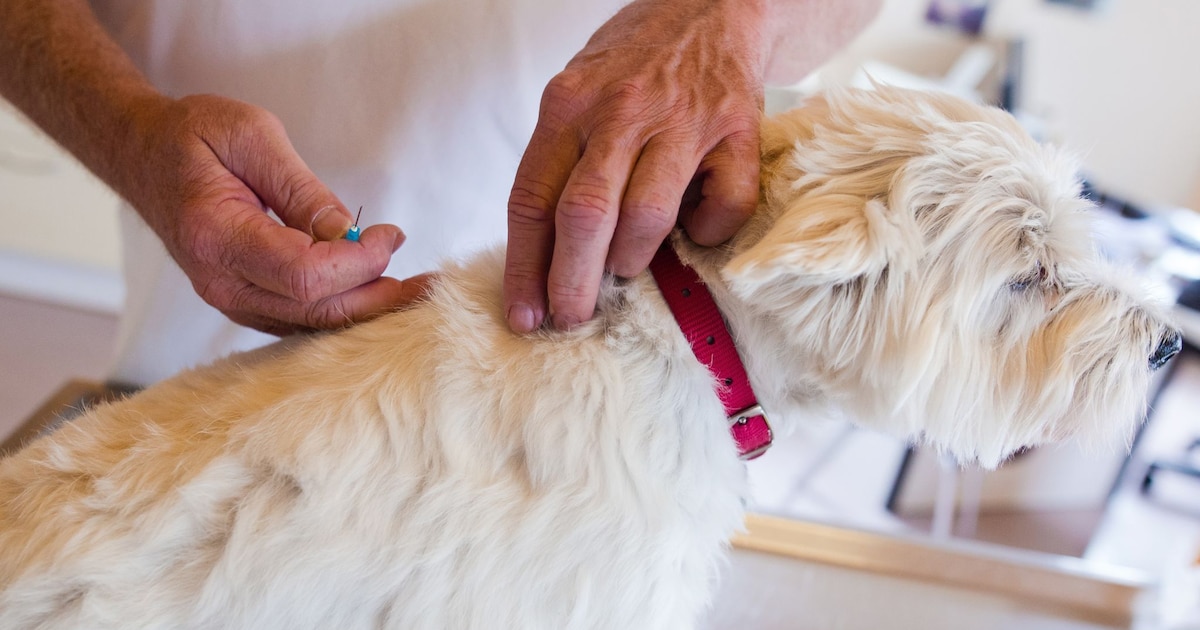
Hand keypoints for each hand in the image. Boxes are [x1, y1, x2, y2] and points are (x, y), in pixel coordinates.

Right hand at [127, 94, 430, 334]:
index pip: (304, 275)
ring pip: (312, 323)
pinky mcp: (244, 302)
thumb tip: (352, 234)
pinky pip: (301, 319)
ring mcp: (229, 299)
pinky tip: (378, 292)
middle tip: (428, 281)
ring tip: (416, 290)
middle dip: (378, 296)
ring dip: (368, 308)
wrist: (142, 155)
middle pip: (315, 310)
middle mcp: (220, 281)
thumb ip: (303, 191)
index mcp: (216, 235)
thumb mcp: (251, 137)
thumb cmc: (193, 136)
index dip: (358, 263)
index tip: (391, 234)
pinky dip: (344, 308)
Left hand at [503, 0, 765, 332]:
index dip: (524, 266)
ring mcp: (683, 120)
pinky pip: (724, 206)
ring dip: (633, 258)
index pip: (532, 198)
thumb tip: (544, 259)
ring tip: (627, 266)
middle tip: (571, 318)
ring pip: (648, 218)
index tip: (524, 313)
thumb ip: (560, 162)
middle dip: (572, 282)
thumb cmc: (634, 66)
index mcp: (568, 103)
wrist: (710, 6)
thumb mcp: (577, 95)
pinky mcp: (738, 130)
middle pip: (585, 215)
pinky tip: (694, 226)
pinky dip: (707, 231)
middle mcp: (622, 110)